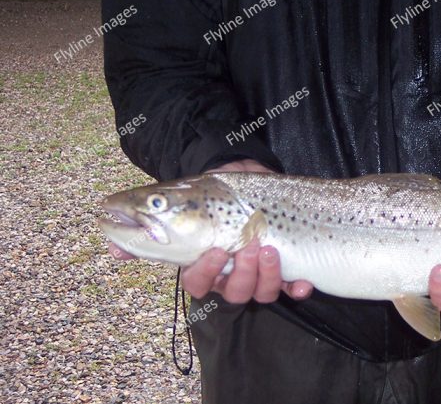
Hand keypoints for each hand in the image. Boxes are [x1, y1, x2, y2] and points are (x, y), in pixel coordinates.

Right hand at [109, 159, 313, 303]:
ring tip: (270, 248)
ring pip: (260, 293)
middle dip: (242, 273)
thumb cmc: (213, 191)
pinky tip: (302, 281)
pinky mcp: (285, 270)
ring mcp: (258, 274)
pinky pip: (292, 289)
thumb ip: (149, 215)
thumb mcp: (183, 195)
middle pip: (233, 293)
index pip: (197, 283)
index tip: (214, 251)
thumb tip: (108, 236)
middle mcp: (230, 275)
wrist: (247, 175)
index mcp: (204, 263)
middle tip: (250, 245)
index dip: (204, 273)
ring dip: (267, 276)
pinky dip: (298, 288)